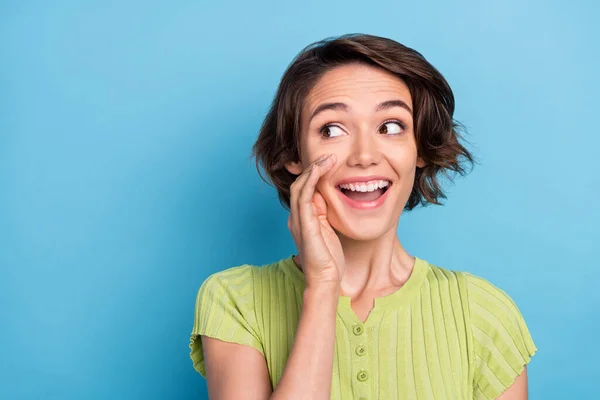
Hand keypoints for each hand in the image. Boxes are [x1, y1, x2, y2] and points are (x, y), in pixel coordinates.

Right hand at [287, 153, 344, 287]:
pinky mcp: (303, 224)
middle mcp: (296, 217)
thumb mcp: (330, 231)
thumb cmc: (330, 259)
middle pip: (300, 184)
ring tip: (328, 158)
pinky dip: (311, 181)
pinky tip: (320, 170)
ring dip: (313, 170)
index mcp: (302, 219)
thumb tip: (331, 196)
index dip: (314, 174)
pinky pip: (303, 197)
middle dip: (313, 167)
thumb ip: (327, 214)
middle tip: (329, 155)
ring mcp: (297, 220)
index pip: (304, 190)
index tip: (328, 161)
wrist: (325, 280)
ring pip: (300, 187)